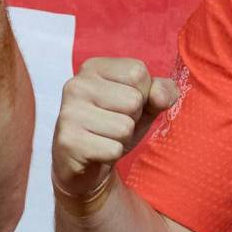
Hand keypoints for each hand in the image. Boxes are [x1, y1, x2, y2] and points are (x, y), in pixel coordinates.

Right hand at [53, 56, 176, 206]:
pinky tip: (97, 151)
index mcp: (93, 68)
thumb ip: (161, 92)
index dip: (142, 94)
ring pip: (125, 127)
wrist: (84, 164)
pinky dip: (112, 155)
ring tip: (105, 137)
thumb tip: (162, 96)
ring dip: (122, 139)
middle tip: (113, 124)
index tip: (123, 104)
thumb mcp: (144, 104)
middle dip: (132, 118)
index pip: (138, 72)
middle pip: (133, 100)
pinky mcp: (69, 141)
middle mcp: (77, 85)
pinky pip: (113, 149)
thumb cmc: (114, 126)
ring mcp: (69, 112)